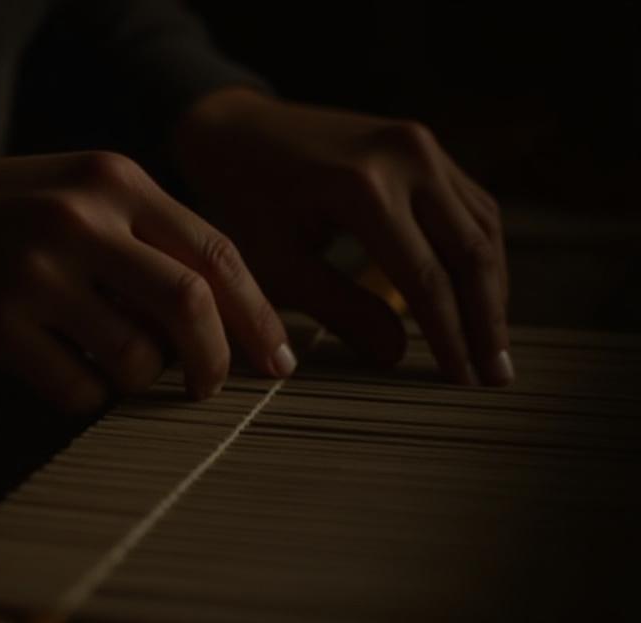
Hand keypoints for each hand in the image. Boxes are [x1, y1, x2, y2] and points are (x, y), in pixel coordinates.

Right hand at [0, 152, 295, 412]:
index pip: (214, 251)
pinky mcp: (0, 325)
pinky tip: (60, 369)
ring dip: (137, 379)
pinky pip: (79, 390)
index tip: (277, 359)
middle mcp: (79, 219)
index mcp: (113, 179)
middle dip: (215, 361)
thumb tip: (223, 319)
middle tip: (209, 388)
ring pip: (136, 357)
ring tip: (108, 363)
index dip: (257, 313)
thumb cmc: (2, 217)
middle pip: (189, 304)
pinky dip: (86, 395)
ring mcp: (37, 272)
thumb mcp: (77, 196)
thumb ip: (148, 241)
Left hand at [173, 88, 512, 385]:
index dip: (450, 336)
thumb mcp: (278, 264)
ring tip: (492, 348)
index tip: (463, 383)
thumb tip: (398, 356)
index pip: (425, 277)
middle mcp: (407, 157)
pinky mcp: (425, 146)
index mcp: (364, 188)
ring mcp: (422, 145)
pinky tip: (477, 298)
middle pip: (470, 251)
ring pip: (482, 227)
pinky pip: (470, 206)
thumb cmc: (245, 202)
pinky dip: (478, 255)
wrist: (235, 130)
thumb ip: (339, 310)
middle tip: (496, 377)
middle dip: (487, 320)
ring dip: (492, 289)